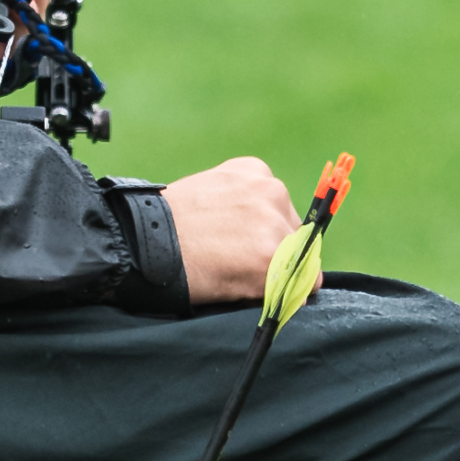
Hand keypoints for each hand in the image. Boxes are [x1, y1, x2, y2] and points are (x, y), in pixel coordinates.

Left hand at [155, 156, 296, 307]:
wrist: (150, 235)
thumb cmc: (188, 271)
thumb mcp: (237, 292)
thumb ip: (276, 287)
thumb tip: (303, 284)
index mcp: (273, 255)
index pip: (310, 273)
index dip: (294, 279)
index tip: (280, 280)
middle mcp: (274, 217)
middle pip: (297, 240)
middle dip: (278, 250)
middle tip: (245, 255)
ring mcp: (264, 188)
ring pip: (283, 212)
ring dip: (267, 220)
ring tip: (233, 230)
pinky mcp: (251, 168)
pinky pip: (266, 186)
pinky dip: (254, 195)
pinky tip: (230, 206)